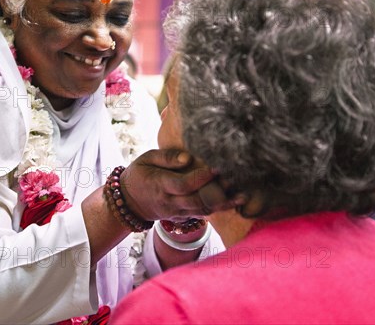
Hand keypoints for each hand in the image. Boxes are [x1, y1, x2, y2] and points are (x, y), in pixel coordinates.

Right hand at [119, 149, 245, 221]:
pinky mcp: (183, 217)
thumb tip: (188, 158)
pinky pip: (203, 214)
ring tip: (243, 194)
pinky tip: (235, 201)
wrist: (130, 201)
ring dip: (224, 204)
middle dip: (218, 192)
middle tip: (236, 179)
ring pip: (203, 210)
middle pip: (197, 201)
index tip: (217, 166)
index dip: (201, 177)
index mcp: (159, 185)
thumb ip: (166, 157)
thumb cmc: (140, 173)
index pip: (183, 184)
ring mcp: (177, 212)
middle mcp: (170, 202)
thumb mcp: (146, 159)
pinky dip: (219, 208)